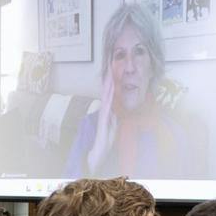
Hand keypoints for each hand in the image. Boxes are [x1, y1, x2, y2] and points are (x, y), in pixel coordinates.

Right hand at [87, 55, 119, 172]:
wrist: (99, 150)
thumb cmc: (106, 138)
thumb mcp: (113, 124)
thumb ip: (114, 115)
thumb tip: (115, 107)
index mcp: (108, 110)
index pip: (110, 93)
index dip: (112, 82)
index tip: (113, 71)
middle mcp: (105, 109)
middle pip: (107, 91)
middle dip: (109, 79)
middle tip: (110, 65)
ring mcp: (103, 114)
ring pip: (106, 96)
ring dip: (108, 85)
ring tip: (109, 73)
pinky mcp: (104, 120)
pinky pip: (107, 106)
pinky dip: (108, 98)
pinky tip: (110, 91)